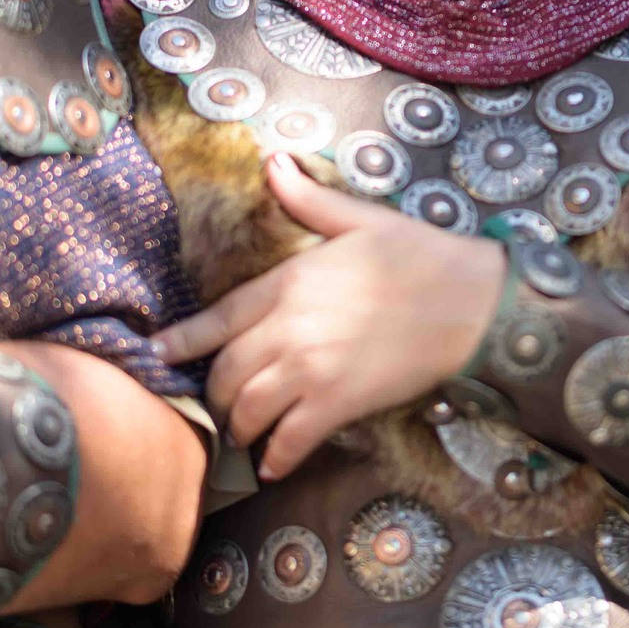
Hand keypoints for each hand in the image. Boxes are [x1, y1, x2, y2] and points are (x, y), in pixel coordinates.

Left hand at [155, 151, 505, 481]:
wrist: (470, 302)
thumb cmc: (419, 256)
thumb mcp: (358, 219)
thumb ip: (307, 199)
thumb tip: (272, 161)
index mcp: (287, 283)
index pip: (216, 319)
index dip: (182, 342)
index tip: (157, 357)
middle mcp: (287, 330)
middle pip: (227, 372)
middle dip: (217, 394)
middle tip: (218, 404)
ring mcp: (310, 371)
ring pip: (249, 410)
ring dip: (240, 427)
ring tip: (242, 435)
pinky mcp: (338, 404)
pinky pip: (290, 440)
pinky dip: (276, 458)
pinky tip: (272, 465)